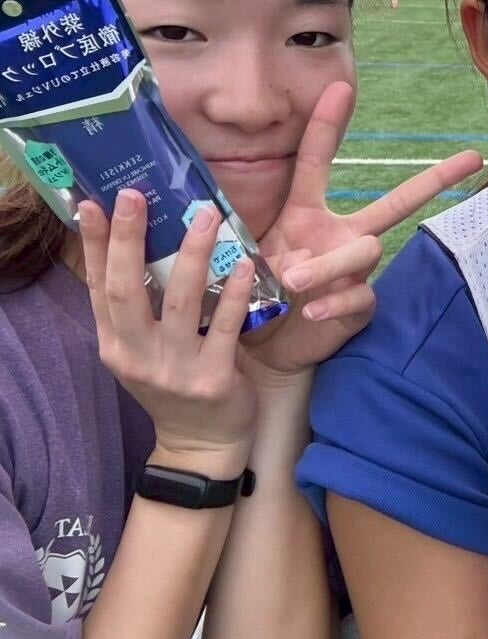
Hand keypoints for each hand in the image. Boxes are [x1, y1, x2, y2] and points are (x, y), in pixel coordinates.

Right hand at [80, 192, 257, 470]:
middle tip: (136, 194)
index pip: (98, 286)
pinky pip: (224, 327)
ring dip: (193, 253)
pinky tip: (245, 264)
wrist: (202, 444)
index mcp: (114, 343)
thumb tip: (141, 244)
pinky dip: (233, 293)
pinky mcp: (212, 379)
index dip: (95, 244)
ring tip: (206, 215)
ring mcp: (172, 368)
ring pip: (179, 301)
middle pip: (127, 288)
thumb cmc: (175, 382)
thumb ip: (140, 308)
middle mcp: (135, 355)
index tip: (92, 203)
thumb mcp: (143, 348)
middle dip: (130, 238)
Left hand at [243, 81, 482, 380]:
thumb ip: (259, 250)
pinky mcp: (359, 306)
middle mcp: (339, 236)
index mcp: (305, 214)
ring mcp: (355, 271)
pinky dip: (332, 301)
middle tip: (471, 158)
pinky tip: (308, 311)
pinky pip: (360, 294)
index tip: (340, 86)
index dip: (327, 124)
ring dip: (327, 263)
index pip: (316, 162)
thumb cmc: (245, 293)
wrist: (253, 346)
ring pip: (365, 250)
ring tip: (291, 279)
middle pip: (395, 203)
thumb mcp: (239, 260)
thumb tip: (292, 260)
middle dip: (436, 179)